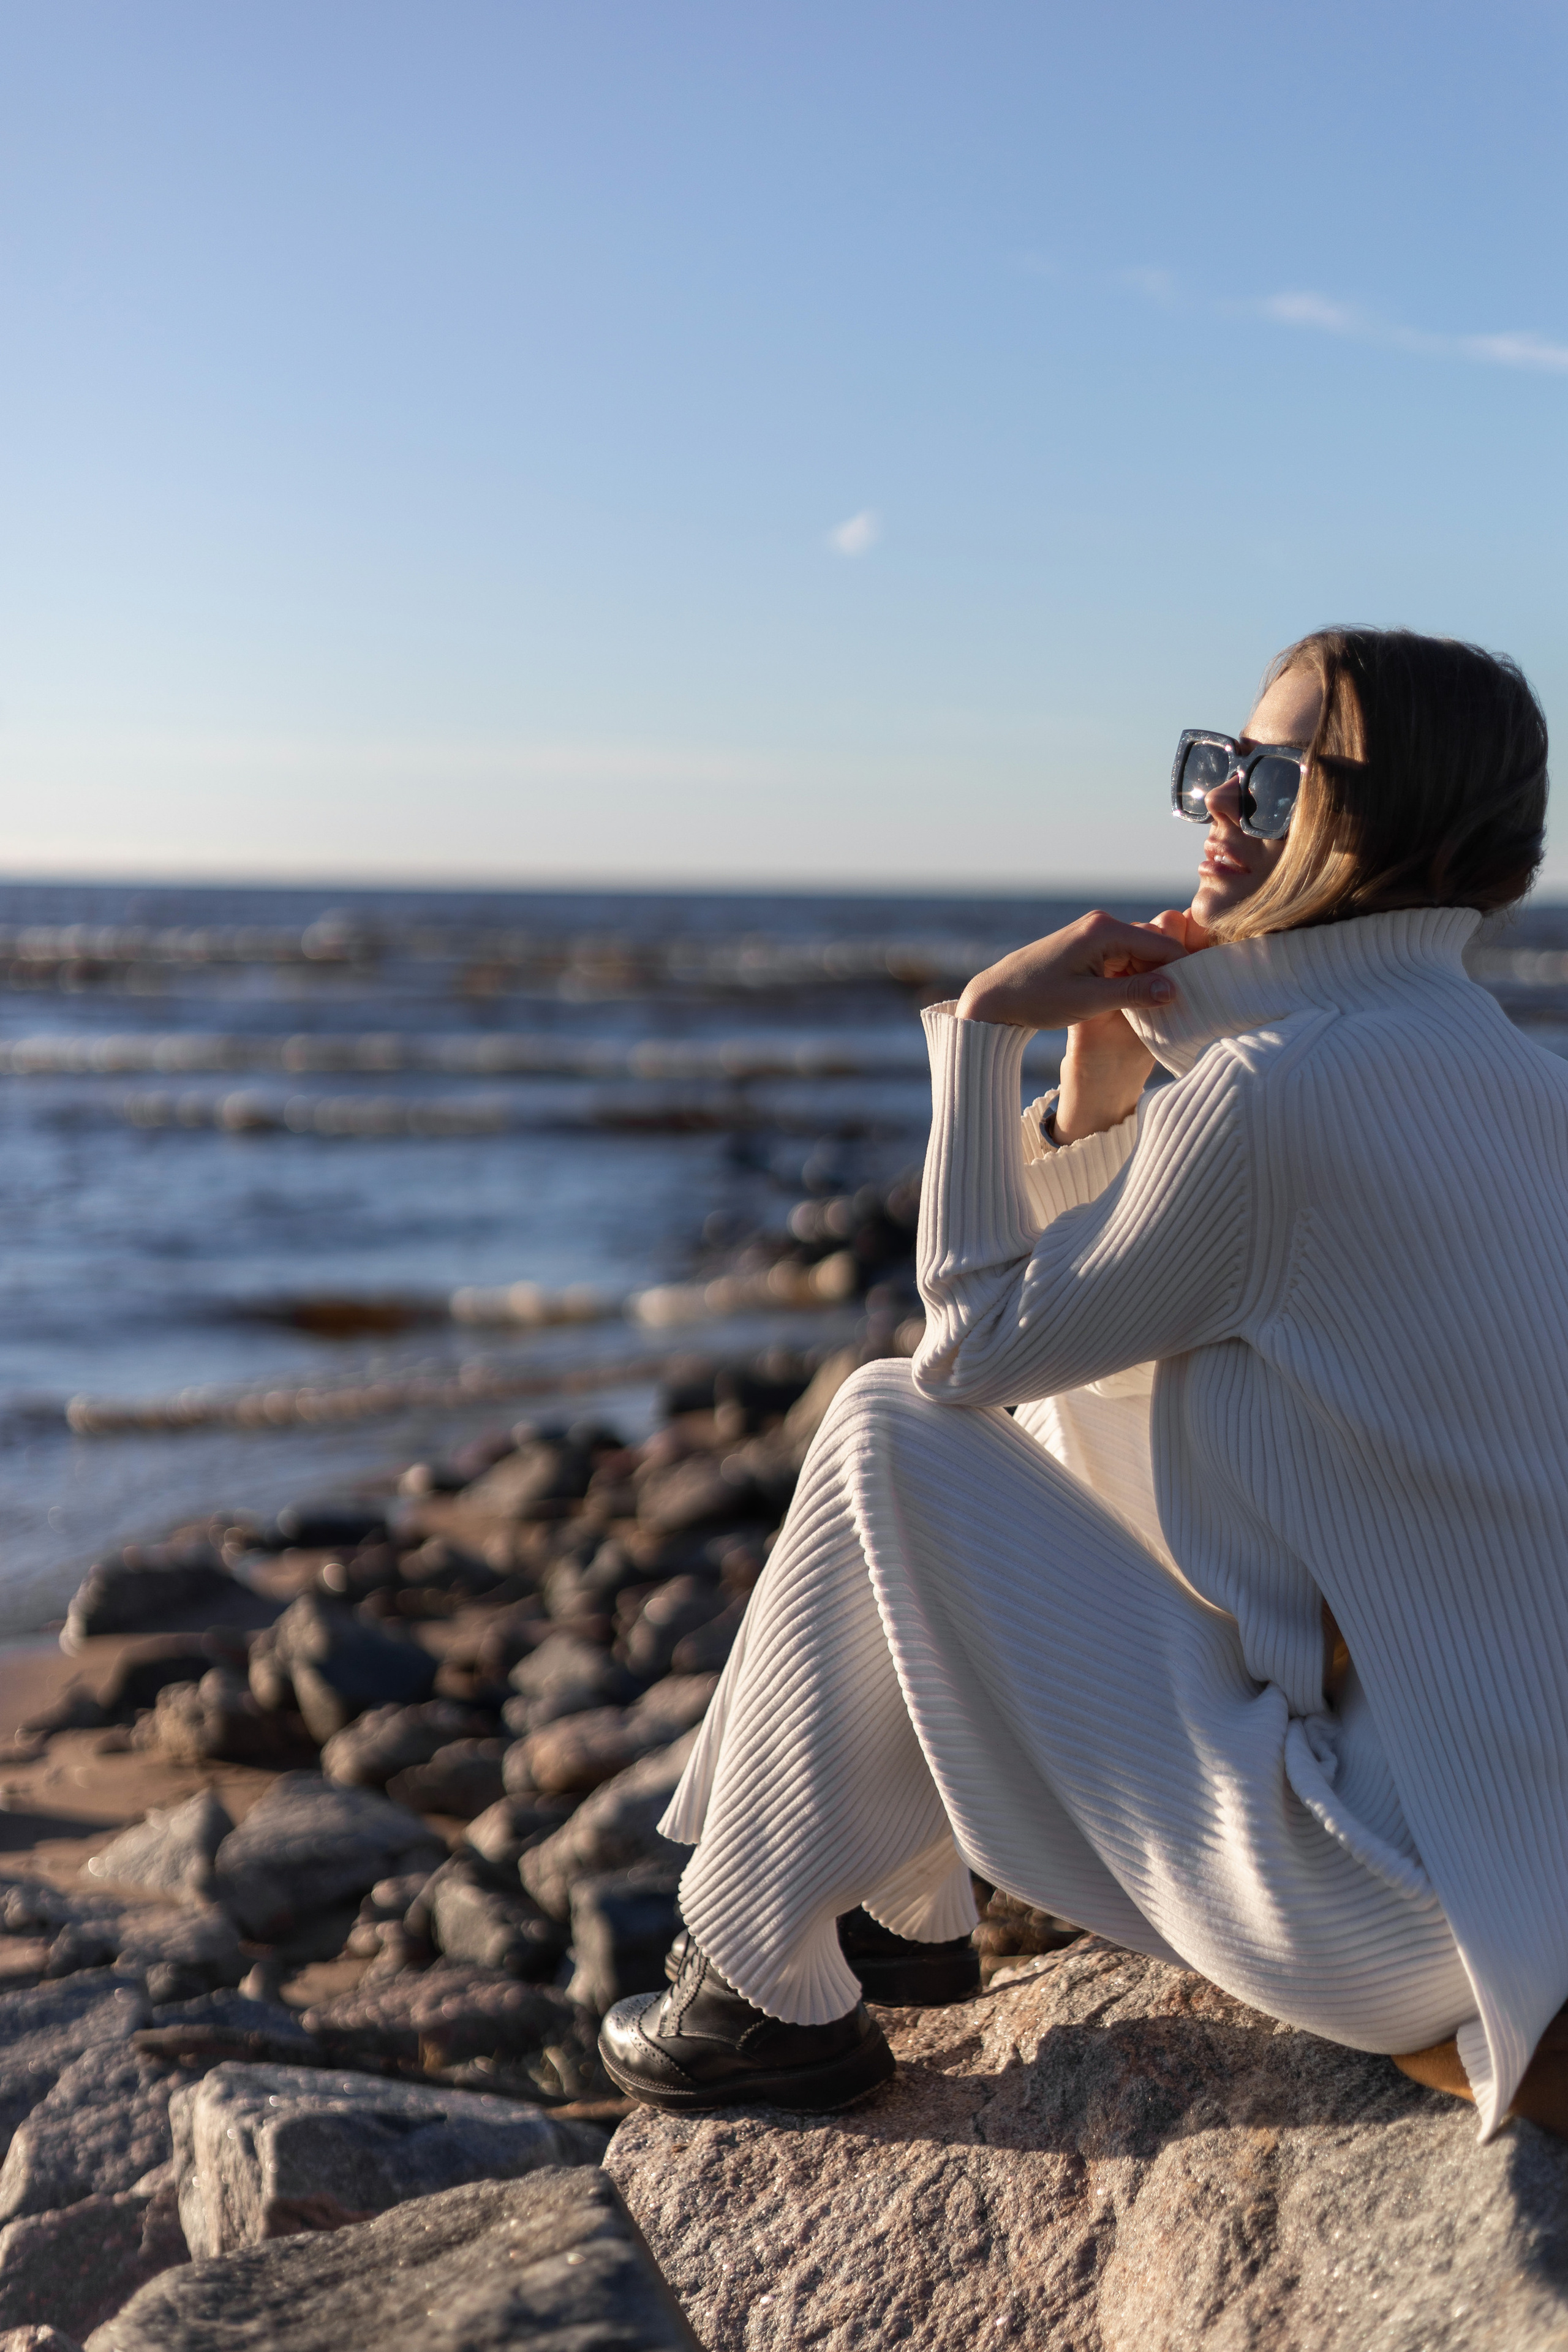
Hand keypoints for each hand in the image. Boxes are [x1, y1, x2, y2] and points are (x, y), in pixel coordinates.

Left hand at [1052, 908, 1205, 1142]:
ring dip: (1149, 980)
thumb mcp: (1089, 1001)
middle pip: (1154, 948)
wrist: (996, 995)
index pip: (1162, 946)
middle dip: (1166, 976)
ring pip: (1140, 955)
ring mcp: (1095, 934)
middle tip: (1180, 1008)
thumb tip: (1175, 990)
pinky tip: (1136, 1003)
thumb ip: (1134, 993)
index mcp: (1105, 930)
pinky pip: (1124, 960)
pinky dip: (1132, 979)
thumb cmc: (1036, 998)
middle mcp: (1103, 924)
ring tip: (1159, 1011)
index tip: (1196, 999)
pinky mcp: (1089, 946)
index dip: (1182, 973)